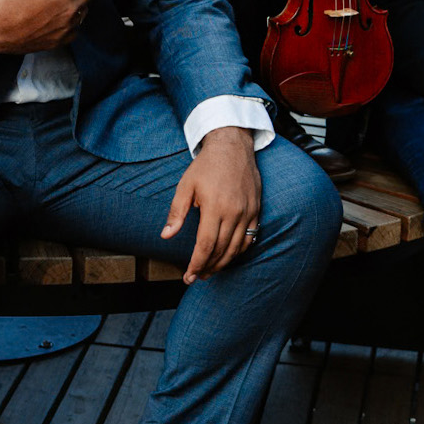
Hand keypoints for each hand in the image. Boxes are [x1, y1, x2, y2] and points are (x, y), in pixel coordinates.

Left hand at [160, 127, 261, 284]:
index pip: (206, 245)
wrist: (232, 146)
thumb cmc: (206, 165)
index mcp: (215, 207)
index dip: (196, 264)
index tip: (188, 276)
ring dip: (223, 263)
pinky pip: (250, 238)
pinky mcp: (256, 209)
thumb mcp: (185, 185)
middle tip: (197, 277)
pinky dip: (239, 251)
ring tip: (210, 271)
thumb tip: (166, 236)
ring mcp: (248, 212)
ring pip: (237, 248)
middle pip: (221, 250)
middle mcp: (234, 212)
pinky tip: (228, 256)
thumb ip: (176, 212)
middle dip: (208, 267)